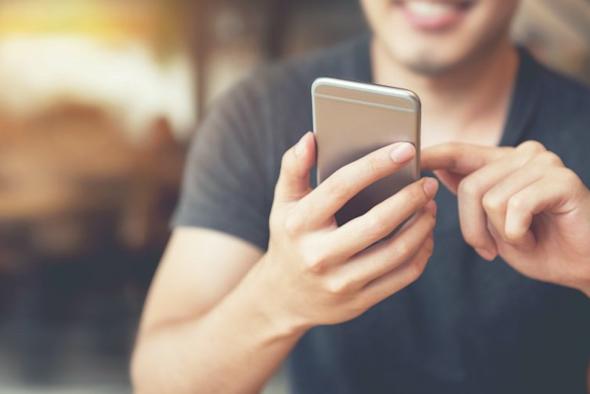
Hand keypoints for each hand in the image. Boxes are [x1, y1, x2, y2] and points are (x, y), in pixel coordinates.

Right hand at [250, 132, 438, 330]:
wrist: (283, 297)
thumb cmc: (290, 238)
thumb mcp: (284, 203)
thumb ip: (294, 168)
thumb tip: (311, 138)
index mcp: (299, 224)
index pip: (340, 187)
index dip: (375, 165)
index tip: (406, 149)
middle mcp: (318, 255)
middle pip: (376, 223)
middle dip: (409, 198)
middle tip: (428, 182)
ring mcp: (340, 282)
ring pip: (396, 252)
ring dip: (422, 226)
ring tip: (430, 206)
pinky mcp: (359, 301)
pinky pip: (401, 276)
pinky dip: (421, 252)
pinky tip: (425, 235)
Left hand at [422, 141, 589, 295]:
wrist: (582, 267)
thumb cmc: (536, 245)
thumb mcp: (490, 222)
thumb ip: (470, 193)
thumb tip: (437, 170)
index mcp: (501, 162)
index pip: (458, 151)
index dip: (431, 155)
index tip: (408, 157)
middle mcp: (522, 155)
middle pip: (469, 186)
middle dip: (473, 228)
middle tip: (490, 248)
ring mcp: (544, 163)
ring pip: (490, 199)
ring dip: (500, 234)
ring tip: (522, 239)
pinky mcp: (561, 179)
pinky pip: (514, 207)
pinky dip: (517, 234)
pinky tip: (533, 238)